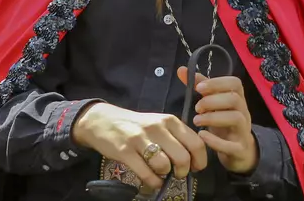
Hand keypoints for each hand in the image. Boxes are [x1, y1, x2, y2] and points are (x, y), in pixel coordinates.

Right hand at [72, 102, 207, 189]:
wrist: (104, 121)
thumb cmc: (137, 125)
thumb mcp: (159, 124)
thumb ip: (177, 137)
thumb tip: (194, 159)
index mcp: (170, 120)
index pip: (196, 143)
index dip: (200, 160)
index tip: (195, 167)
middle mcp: (157, 127)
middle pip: (182, 157)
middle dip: (183, 171)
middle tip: (177, 173)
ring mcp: (140, 139)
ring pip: (164, 165)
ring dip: (165, 175)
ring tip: (161, 173)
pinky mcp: (125, 151)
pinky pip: (146, 174)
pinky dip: (153, 182)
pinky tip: (152, 180)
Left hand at [178, 67, 257, 174]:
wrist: (239, 151)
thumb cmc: (223, 122)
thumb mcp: (213, 103)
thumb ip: (199, 86)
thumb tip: (181, 70)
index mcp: (237, 98)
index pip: (235, 83)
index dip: (217, 83)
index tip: (199, 88)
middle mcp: (244, 112)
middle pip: (235, 99)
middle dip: (213, 100)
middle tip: (196, 107)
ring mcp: (244, 131)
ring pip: (236, 118)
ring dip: (214, 117)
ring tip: (197, 120)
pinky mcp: (240, 149)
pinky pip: (232, 144)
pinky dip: (216, 140)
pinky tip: (202, 135)